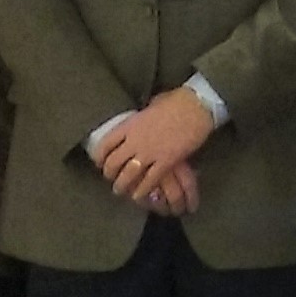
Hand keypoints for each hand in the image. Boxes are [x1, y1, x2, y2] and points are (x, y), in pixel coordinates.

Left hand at [97, 88, 214, 203]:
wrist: (195, 106)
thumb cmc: (176, 101)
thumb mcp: (150, 106)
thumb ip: (142, 118)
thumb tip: (141, 120)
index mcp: (130, 125)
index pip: (106, 144)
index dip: (100, 156)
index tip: (100, 163)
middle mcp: (135, 140)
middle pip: (114, 162)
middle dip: (110, 174)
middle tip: (111, 179)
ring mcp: (149, 152)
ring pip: (128, 175)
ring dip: (122, 185)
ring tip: (121, 191)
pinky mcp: (165, 162)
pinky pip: (149, 180)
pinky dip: (142, 190)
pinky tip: (139, 195)